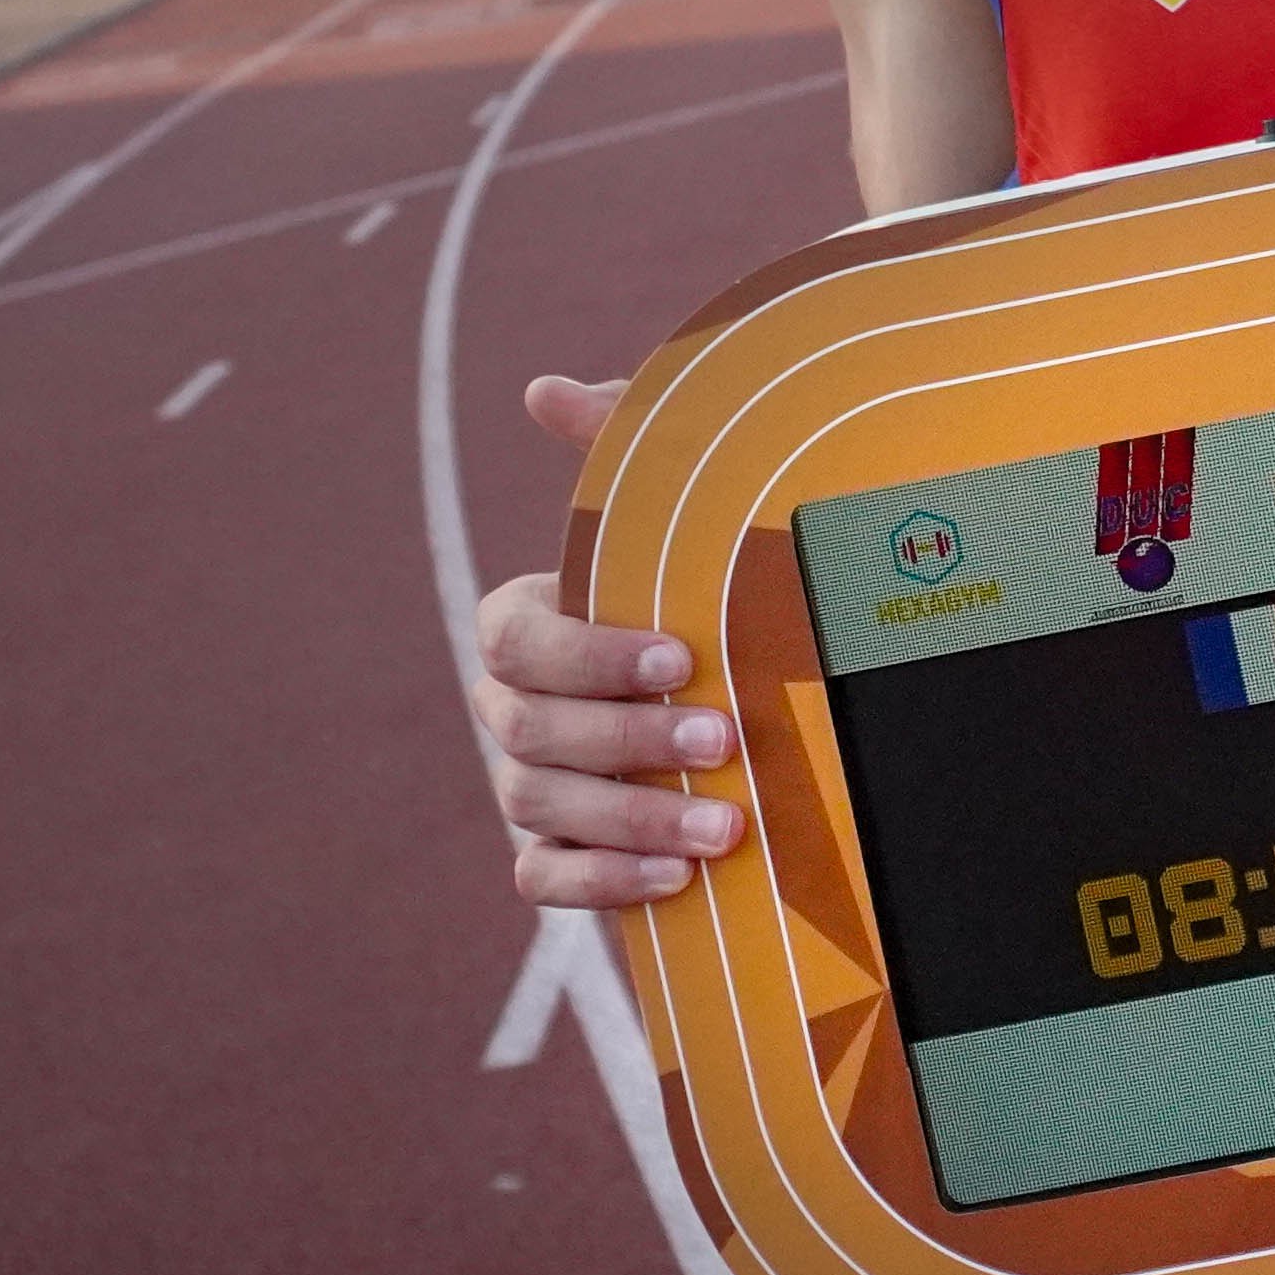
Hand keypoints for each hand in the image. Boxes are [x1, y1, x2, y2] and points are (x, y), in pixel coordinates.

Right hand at [475, 373, 747, 906]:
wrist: (758, 714)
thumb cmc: (704, 594)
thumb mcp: (680, 518)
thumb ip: (620, 446)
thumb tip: (542, 390)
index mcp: (527, 625)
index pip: (517, 640)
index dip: (592, 653)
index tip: (684, 656)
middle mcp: (515, 711)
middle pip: (531, 731)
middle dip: (628, 740)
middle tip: (723, 742)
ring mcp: (529, 789)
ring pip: (538, 807)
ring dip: (632, 818)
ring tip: (725, 828)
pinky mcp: (558, 859)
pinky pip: (543, 881)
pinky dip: (603, 883)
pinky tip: (677, 881)